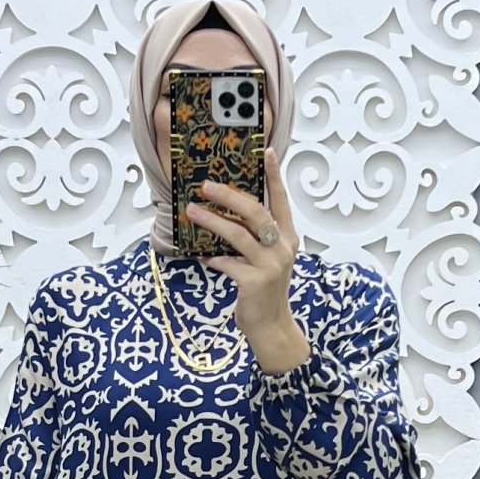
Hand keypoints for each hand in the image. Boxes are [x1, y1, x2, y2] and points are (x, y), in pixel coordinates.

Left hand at [186, 148, 300, 348]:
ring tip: (191, 212)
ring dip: (211, 221)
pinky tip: (200, 256)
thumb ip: (253, 238)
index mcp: (287, 238)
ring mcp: (269, 265)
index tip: (266, 152)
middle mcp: (282, 248)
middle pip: (255, 212)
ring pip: (237, 234)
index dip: (274, 176)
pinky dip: (210, 258)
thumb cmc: (264, 291)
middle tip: (206, 186)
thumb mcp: (265, 260)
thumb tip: (224, 215)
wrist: (271, 326)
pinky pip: (225, 262)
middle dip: (229, 195)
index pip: (280, 200)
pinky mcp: (253, 282)